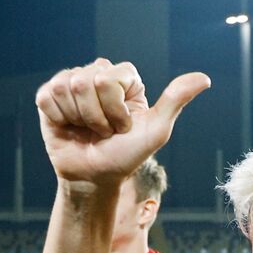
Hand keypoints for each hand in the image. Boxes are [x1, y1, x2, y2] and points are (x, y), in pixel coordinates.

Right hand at [37, 58, 209, 185]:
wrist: (95, 178)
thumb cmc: (126, 156)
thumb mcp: (156, 131)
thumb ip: (176, 100)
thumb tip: (205, 78)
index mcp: (123, 77)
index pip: (109, 77)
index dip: (114, 109)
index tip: (122, 127)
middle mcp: (97, 74)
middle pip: (85, 80)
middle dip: (95, 116)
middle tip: (103, 131)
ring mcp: (71, 83)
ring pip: (66, 87)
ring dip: (77, 118)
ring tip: (86, 130)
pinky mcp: (48, 97)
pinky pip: (47, 97)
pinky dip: (58, 118)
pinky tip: (68, 127)